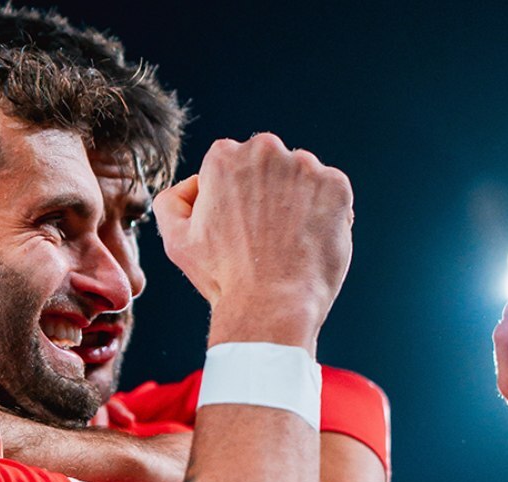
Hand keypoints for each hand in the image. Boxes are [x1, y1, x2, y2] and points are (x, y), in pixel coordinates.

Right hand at [154, 133, 353, 347]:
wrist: (271, 305)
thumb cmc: (222, 276)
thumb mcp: (176, 239)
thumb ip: (171, 202)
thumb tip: (192, 186)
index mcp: (224, 157)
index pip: (231, 163)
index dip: (232, 196)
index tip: (236, 224)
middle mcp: (265, 151)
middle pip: (266, 164)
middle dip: (265, 191)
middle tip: (261, 234)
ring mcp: (305, 166)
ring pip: (299, 177)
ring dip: (295, 200)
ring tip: (286, 241)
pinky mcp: (336, 186)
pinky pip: (329, 193)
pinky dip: (322, 212)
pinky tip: (307, 241)